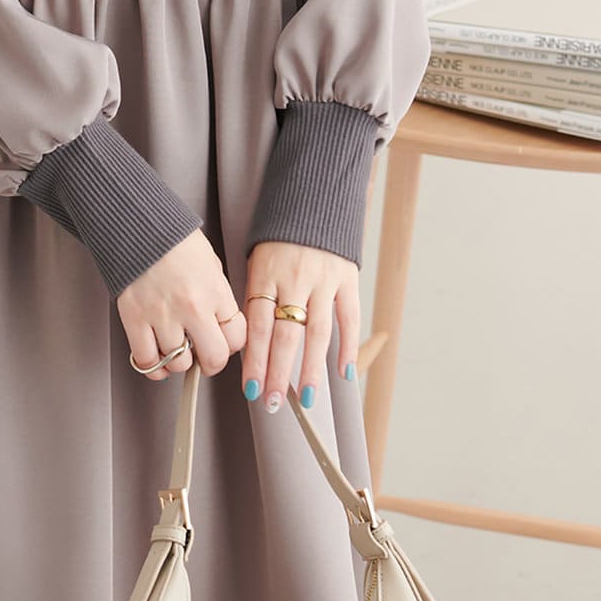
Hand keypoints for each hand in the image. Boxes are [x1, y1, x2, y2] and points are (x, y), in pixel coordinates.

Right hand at [116, 229, 247, 382]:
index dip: (231, 346)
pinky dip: (153, 366)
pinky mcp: (134, 319)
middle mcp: (192, 307)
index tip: (222, 343)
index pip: (237, 339)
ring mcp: (162, 315)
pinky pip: (147, 361)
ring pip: (178, 364)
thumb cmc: (175, 242)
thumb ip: (218, 300)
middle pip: (213, 358)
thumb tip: (220, 330)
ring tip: (175, 348)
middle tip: (202, 357)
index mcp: (216, 292)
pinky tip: (156, 357)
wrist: (139, 226)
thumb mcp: (211, 267)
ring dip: (178, 362)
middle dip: (210, 363)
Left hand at [240, 241, 359, 411]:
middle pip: (286, 335)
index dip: (254, 360)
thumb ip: (257, 299)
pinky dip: (348, 346)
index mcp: (266, 276)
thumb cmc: (278, 239)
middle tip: (272, 402)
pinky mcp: (347, 278)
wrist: (314, 198)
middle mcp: (294, 280)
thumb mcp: (257, 262)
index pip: (258, 326)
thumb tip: (251, 347)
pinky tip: (343, 372)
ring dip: (311, 369)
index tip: (250, 389)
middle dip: (278, 373)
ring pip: (317, 333)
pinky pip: (349, 317)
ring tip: (306, 398)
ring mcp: (324, 280)